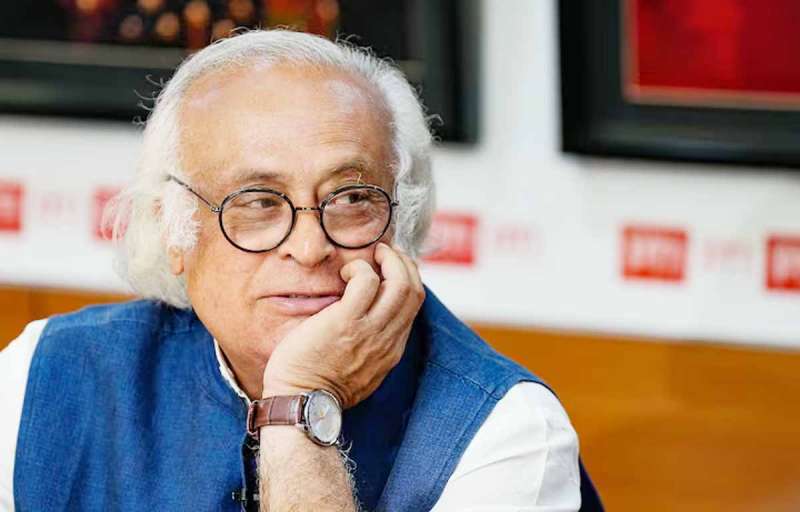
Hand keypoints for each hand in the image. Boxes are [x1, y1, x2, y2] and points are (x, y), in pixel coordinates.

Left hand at [261, 243, 424, 407]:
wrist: (302, 405)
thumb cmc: (318, 389)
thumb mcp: (360, 371)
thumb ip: (370, 348)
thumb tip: (367, 325)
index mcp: (392, 349)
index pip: (414, 304)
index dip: (407, 278)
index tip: (391, 268)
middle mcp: (388, 339)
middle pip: (414, 289)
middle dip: (402, 263)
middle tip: (382, 253)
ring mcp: (370, 330)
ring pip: (399, 282)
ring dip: (387, 260)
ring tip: (369, 256)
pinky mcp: (346, 321)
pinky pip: (366, 281)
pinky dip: (359, 268)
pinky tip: (345, 273)